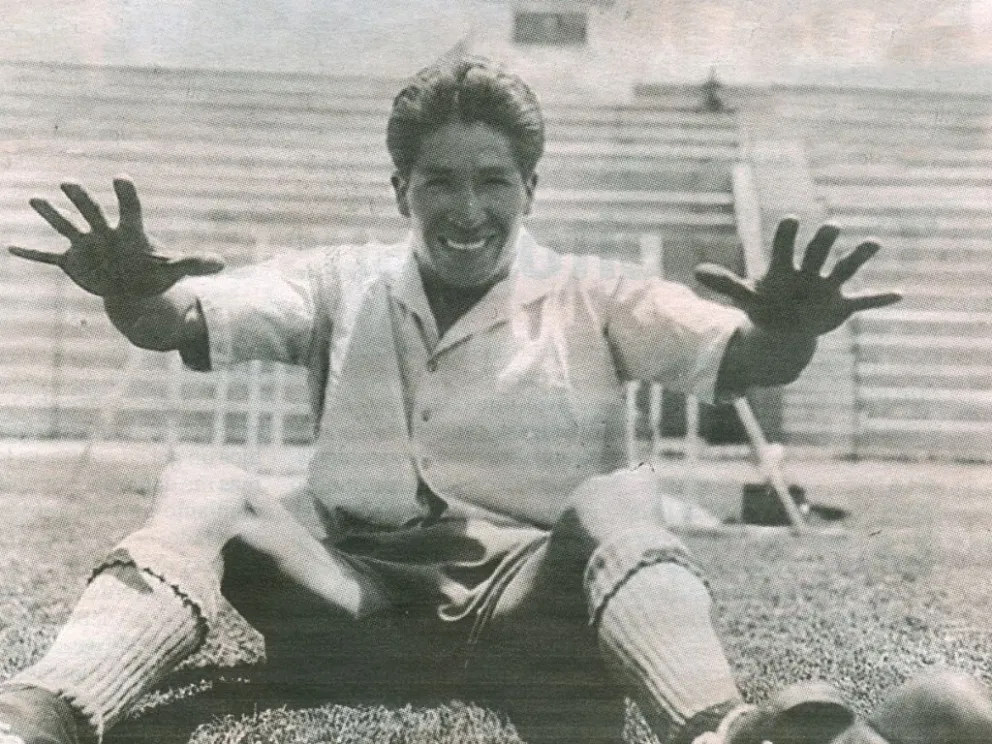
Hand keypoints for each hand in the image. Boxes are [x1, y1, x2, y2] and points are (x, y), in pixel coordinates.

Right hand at [8, 177, 223, 296]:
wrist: (133, 286)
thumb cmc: (154, 272)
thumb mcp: (175, 270)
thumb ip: (195, 264)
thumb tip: (223, 264)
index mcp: (130, 232)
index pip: (130, 209)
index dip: (127, 195)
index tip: (121, 177)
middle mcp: (105, 233)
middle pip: (93, 212)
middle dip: (82, 200)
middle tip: (68, 182)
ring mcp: (86, 245)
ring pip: (67, 227)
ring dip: (52, 216)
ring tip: (35, 200)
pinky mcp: (73, 262)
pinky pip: (49, 257)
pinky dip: (32, 255)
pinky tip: (11, 248)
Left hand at [694, 217, 900, 335]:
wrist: (785, 327)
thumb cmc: (766, 305)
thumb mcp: (746, 297)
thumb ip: (726, 284)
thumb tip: (695, 272)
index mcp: (784, 268)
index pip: (784, 246)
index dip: (787, 234)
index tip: (791, 219)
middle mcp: (808, 272)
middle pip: (817, 252)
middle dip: (823, 241)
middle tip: (831, 226)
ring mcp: (826, 288)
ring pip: (844, 269)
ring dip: (858, 257)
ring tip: (873, 242)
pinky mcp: (840, 306)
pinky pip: (863, 301)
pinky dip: (879, 299)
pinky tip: (899, 293)